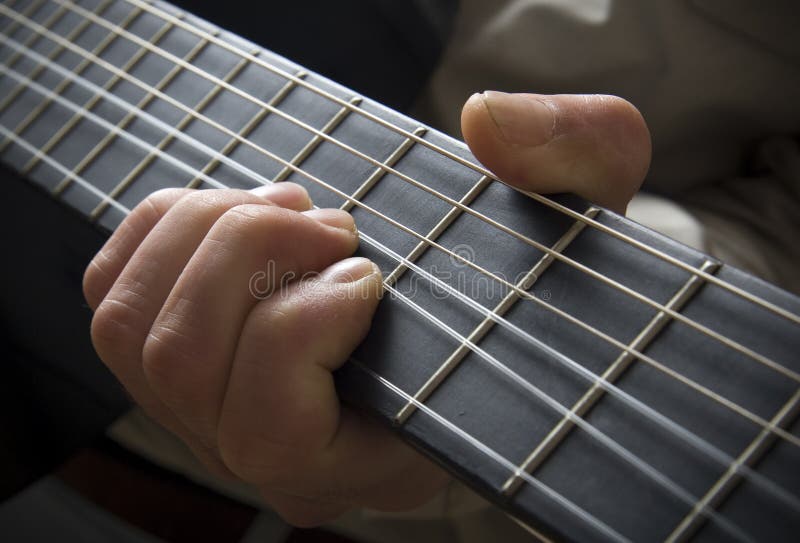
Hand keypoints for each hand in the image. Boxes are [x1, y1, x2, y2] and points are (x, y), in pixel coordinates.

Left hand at [83, 91, 649, 526]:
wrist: (469, 314)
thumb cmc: (520, 295)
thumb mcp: (584, 217)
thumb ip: (575, 157)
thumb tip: (489, 124)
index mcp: (370, 457)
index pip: (275, 435)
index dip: (307, 328)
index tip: (372, 271)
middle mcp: (278, 456)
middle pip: (187, 366)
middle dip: (252, 255)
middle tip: (331, 222)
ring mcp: (216, 418)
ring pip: (137, 334)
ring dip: (208, 237)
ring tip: (290, 211)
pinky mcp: (177, 368)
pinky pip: (112, 302)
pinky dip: (159, 233)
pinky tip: (234, 214)